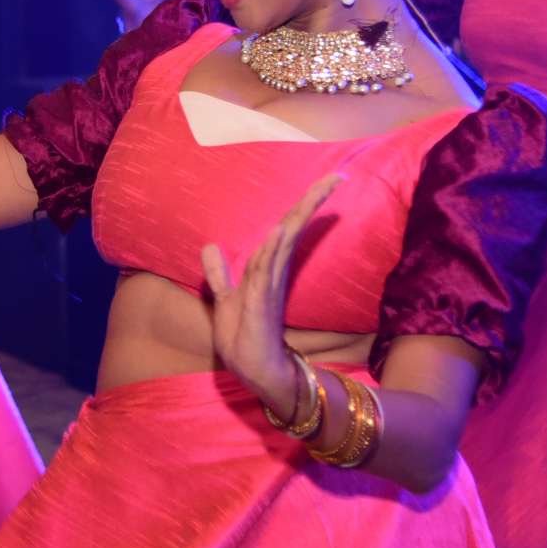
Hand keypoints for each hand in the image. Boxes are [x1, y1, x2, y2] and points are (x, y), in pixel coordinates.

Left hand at [200, 175, 341, 408]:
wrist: (255, 371)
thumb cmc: (243, 336)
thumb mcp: (225, 298)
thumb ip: (219, 273)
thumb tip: (210, 246)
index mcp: (268, 268)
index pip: (285, 228)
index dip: (302, 204)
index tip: (326, 181)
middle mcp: (273, 273)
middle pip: (292, 228)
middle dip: (311, 201)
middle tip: (336, 176)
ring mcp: (270, 287)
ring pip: (283, 244)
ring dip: (297, 217)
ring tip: (316, 190)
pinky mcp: (263, 304)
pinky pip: (268, 272)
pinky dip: (274, 250)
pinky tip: (281, 231)